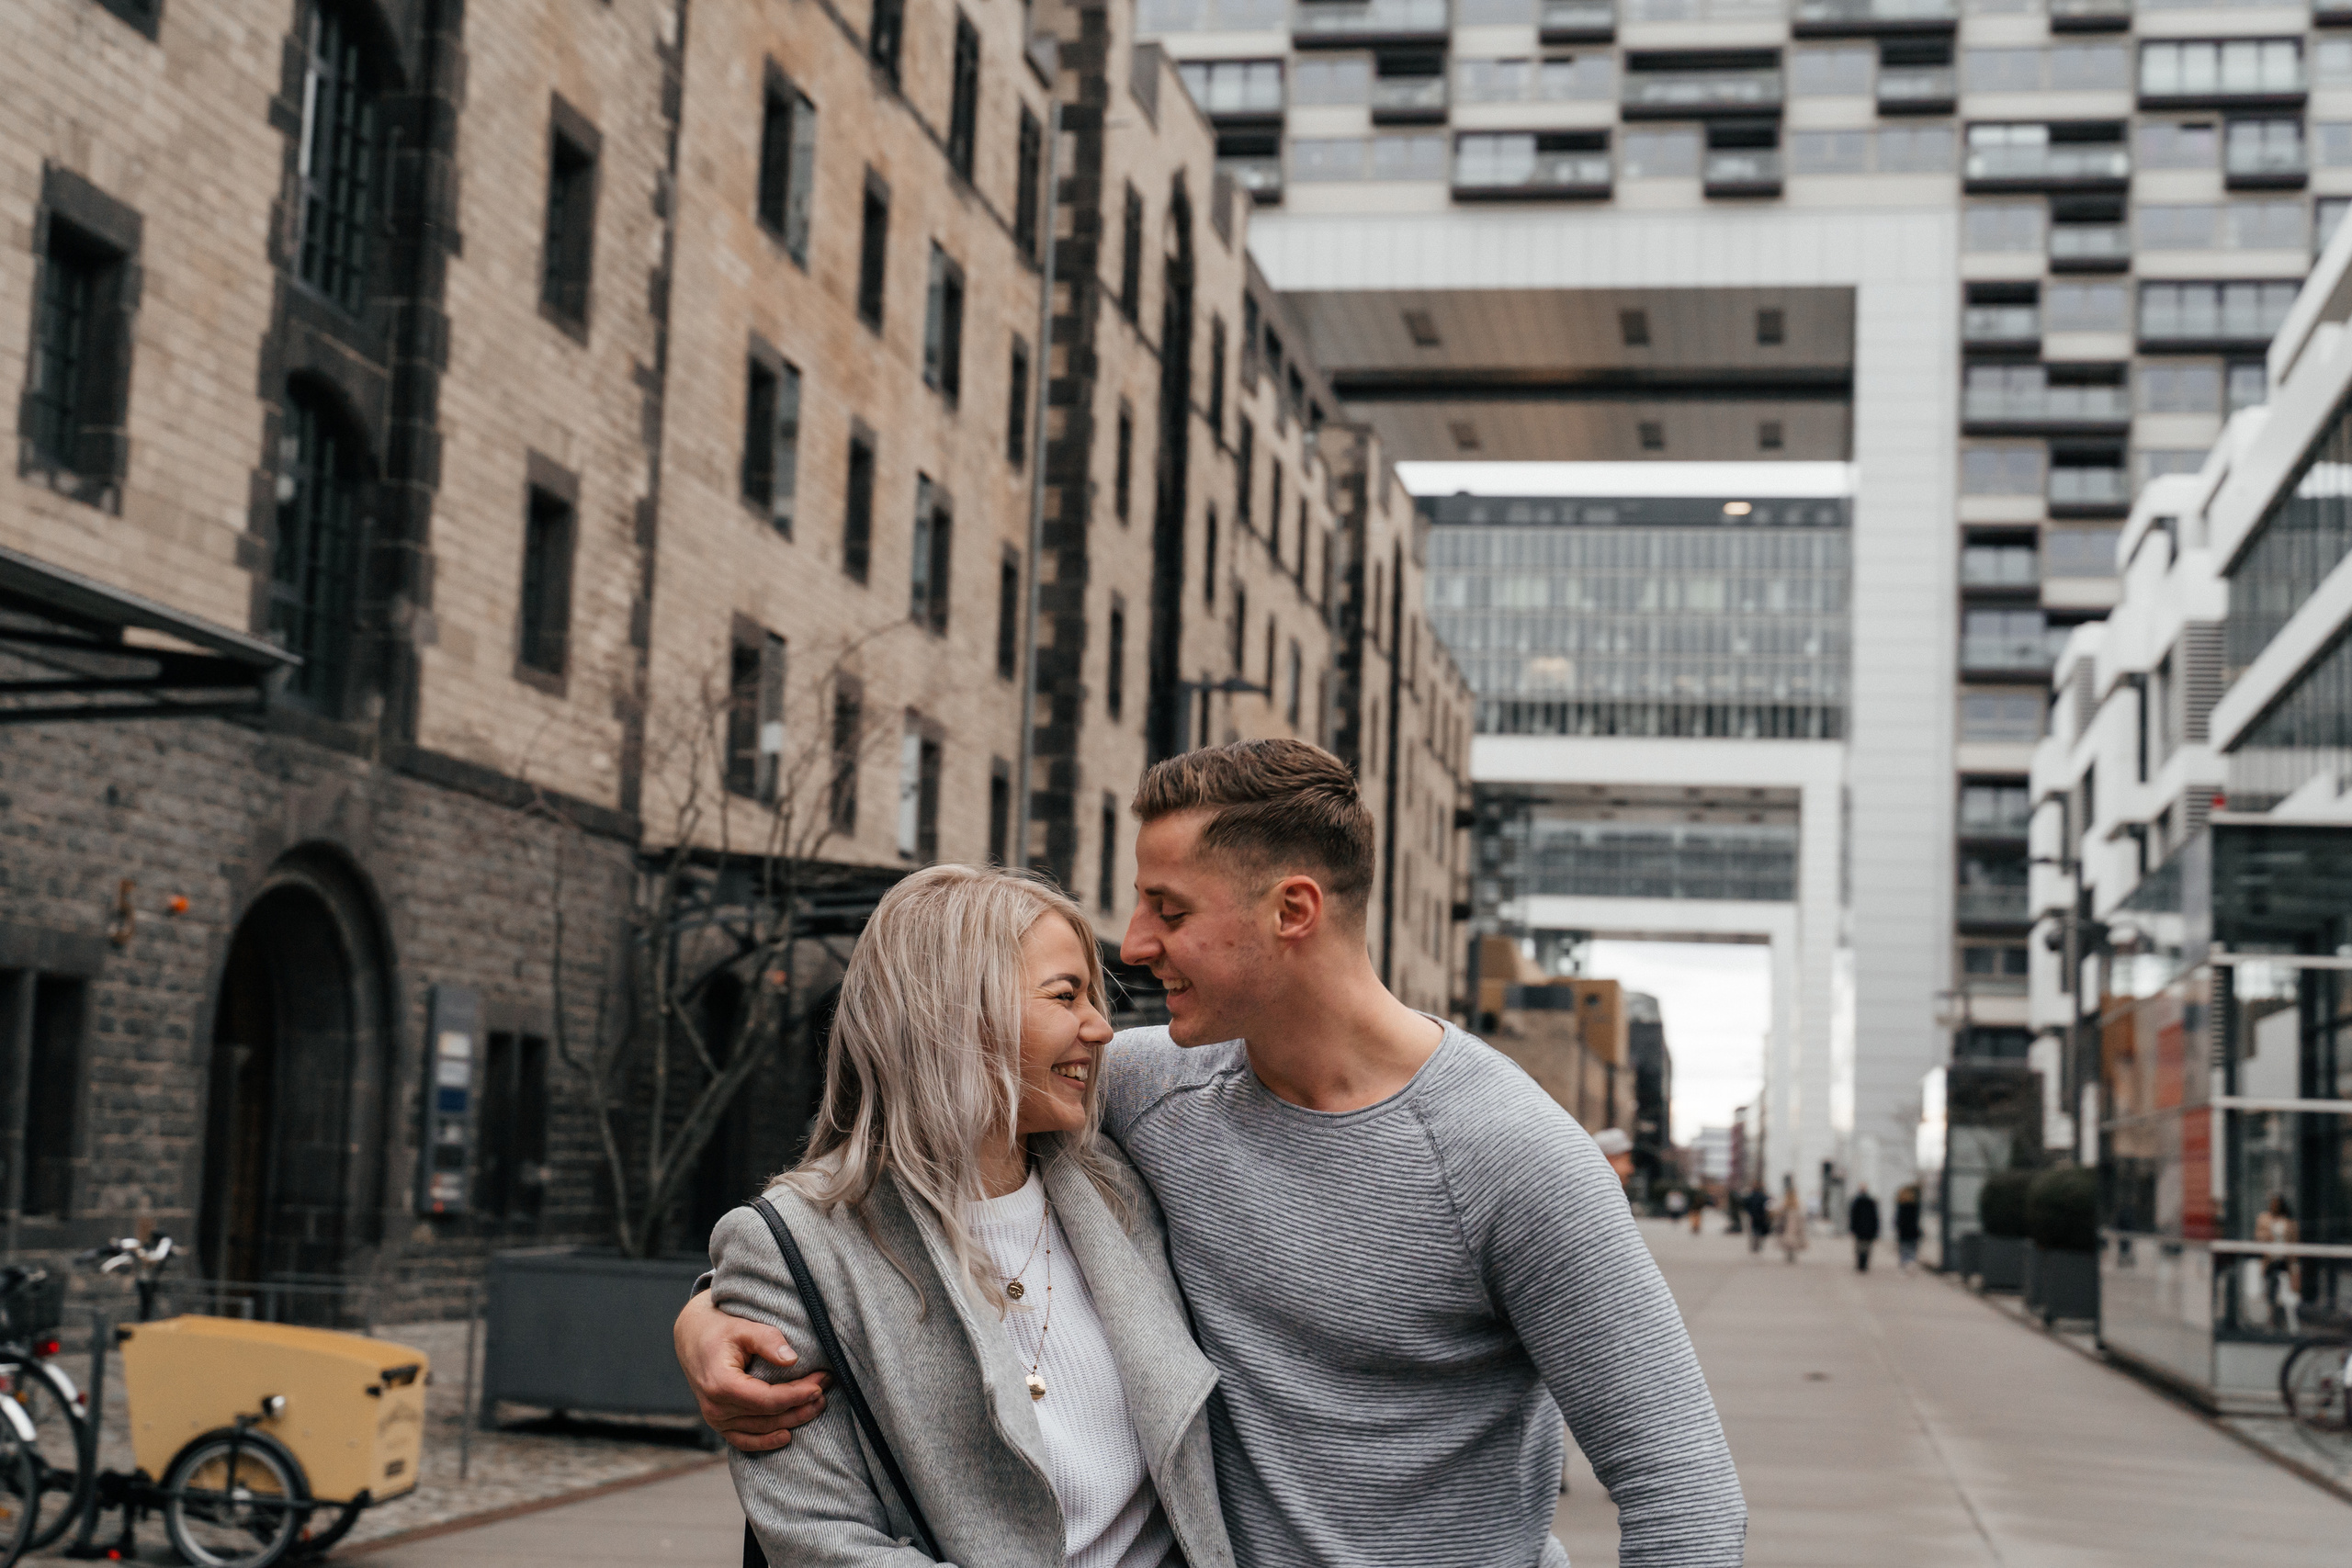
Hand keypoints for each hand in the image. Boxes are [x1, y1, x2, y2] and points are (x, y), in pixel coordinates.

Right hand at [675, 1289, 827, 1451]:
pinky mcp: (719, 1423)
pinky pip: (743, 1440)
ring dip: (792, 1420)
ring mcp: (716, 1419)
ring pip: (761, 1429)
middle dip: (801, 1405)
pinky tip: (787, 1436)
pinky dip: (765, 1442)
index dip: (797, 1395)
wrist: (692, 1338)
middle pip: (768, 1416)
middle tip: (826, 1390)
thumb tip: (792, 1359)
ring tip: (817, 1405)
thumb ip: (768, 1340)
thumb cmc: (720, 1330)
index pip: (768, 1399)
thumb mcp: (743, 1327)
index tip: (820, 1384)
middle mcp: (716, 1407)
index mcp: (721, 1384)